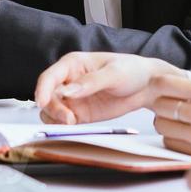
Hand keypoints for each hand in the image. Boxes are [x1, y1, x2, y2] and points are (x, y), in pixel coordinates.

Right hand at [35, 55, 190, 146]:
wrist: (148, 86)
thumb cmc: (132, 70)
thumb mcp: (114, 73)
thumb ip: (91, 82)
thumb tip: (67, 91)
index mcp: (73, 64)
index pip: (49, 77)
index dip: (42, 90)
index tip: (42, 102)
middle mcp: (68, 81)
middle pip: (47, 97)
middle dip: (52, 109)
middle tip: (68, 119)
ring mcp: (73, 99)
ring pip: (51, 111)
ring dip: (56, 119)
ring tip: (72, 123)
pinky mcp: (80, 114)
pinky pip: (64, 122)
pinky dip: (63, 127)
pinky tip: (74, 127)